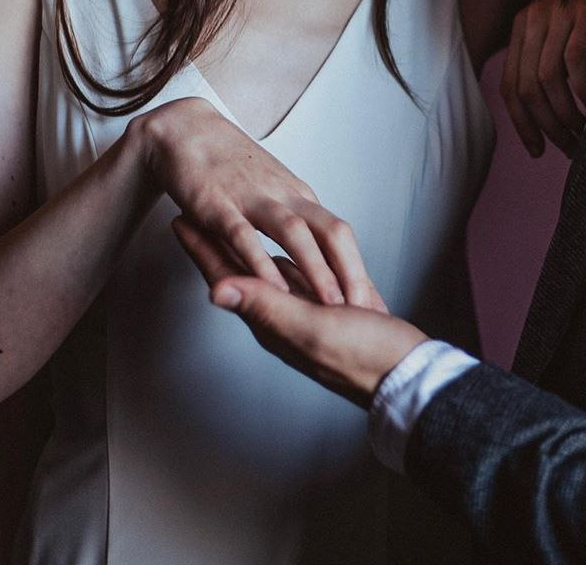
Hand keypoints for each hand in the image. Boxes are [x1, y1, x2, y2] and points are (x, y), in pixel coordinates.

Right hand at [135, 97, 385, 308]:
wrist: (186, 130)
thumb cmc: (229, 165)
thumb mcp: (272, 191)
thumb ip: (292, 220)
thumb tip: (317, 257)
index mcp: (298, 196)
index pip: (338, 233)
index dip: (357, 267)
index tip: (371, 301)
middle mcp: (284, 196)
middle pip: (330, 232)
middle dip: (349, 271)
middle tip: (363, 308)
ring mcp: (252, 198)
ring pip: (294, 233)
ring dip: (315, 269)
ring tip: (330, 303)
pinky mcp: (217, 204)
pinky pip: (242, 235)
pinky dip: (258, 261)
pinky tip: (269, 287)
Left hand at [174, 217, 425, 407]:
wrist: (404, 373)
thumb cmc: (362, 356)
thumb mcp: (311, 328)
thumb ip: (266, 305)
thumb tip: (215, 291)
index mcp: (272, 318)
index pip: (227, 277)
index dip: (202, 248)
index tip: (180, 220)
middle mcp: (283, 313)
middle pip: (242, 269)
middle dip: (219, 241)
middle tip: (198, 211)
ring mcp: (306, 311)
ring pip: (271, 270)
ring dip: (251, 245)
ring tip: (236, 220)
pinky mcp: (329, 306)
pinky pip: (300, 274)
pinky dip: (288, 255)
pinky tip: (288, 245)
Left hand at [500, 0, 585, 157]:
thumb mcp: (562, 32)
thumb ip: (548, 61)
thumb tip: (546, 115)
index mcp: (522, 27)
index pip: (510, 85)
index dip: (521, 123)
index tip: (537, 149)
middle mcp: (533, 18)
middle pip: (526, 87)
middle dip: (545, 125)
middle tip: (567, 146)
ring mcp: (558, 13)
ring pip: (547, 78)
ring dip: (564, 114)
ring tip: (582, 132)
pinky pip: (574, 60)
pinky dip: (582, 90)